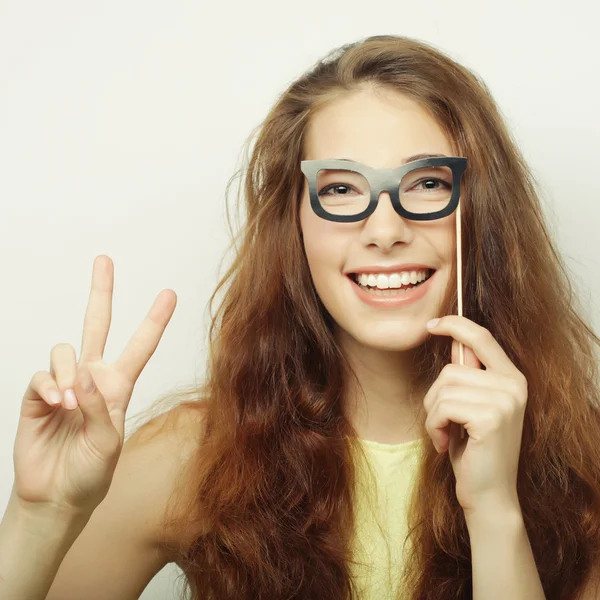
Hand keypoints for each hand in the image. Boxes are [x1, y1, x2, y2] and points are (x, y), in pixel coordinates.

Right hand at [12, 255, 176, 516]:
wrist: (57, 496)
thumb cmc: (92, 473)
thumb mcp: (110, 443)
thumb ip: (101, 407)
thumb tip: (85, 372)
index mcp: (120, 386)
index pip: (140, 346)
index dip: (155, 319)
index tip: (169, 293)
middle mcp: (93, 378)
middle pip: (97, 325)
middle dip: (101, 292)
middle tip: (104, 260)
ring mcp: (65, 384)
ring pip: (65, 350)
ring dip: (69, 373)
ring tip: (71, 404)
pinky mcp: (38, 395)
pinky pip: (42, 374)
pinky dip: (49, 386)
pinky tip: (56, 403)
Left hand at [423, 315, 527, 514]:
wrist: (489, 493)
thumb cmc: (474, 450)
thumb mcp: (471, 406)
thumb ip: (467, 375)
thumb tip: (452, 341)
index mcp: (512, 378)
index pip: (482, 337)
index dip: (455, 325)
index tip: (431, 324)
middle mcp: (514, 384)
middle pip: (451, 369)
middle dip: (435, 397)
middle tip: (442, 424)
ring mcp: (505, 400)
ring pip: (443, 388)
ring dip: (433, 415)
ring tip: (446, 435)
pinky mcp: (491, 417)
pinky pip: (442, 407)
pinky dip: (434, 426)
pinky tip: (447, 444)